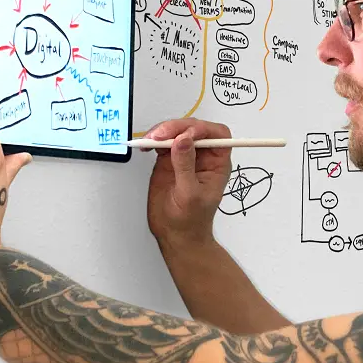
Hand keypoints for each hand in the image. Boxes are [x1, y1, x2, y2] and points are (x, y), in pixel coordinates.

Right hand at [142, 118, 233, 245]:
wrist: (175, 235)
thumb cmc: (190, 220)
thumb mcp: (190, 194)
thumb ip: (186, 166)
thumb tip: (183, 140)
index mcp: (217, 163)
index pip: (217, 134)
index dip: (202, 129)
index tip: (184, 134)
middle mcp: (203, 156)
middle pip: (193, 129)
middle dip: (176, 128)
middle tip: (159, 135)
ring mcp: (185, 157)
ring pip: (176, 132)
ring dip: (162, 132)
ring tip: (149, 140)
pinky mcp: (168, 160)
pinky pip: (162, 142)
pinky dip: (153, 140)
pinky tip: (146, 145)